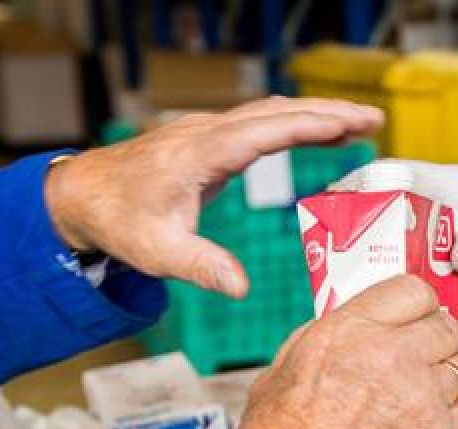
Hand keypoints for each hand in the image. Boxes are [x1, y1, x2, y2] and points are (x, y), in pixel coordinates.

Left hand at [44, 97, 383, 297]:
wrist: (83, 195)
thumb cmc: (120, 221)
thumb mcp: (159, 253)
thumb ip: (203, 268)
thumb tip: (242, 289)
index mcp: (199, 155)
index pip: (262, 132)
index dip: (307, 126)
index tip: (347, 125)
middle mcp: (207, 133)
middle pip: (277, 111)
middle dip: (328, 112)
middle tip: (375, 118)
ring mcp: (210, 131)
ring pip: (271, 111)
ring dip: (317, 113)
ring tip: (362, 123)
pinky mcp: (212, 139)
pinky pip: (262, 121)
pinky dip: (297, 121)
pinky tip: (320, 130)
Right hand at [230, 275, 457, 428]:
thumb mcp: (286, 366)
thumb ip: (327, 338)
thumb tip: (354, 328)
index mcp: (351, 330)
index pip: (412, 290)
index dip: (416, 303)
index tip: (414, 315)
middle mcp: (394, 354)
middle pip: (446, 327)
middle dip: (438, 338)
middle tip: (425, 353)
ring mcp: (422, 395)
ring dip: (450, 377)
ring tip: (427, 392)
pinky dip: (453, 416)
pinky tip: (427, 424)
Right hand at [331, 159, 457, 287]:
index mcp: (445, 184)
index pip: (391, 175)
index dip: (358, 186)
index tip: (331, 204)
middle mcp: (434, 205)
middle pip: (382, 211)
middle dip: (356, 231)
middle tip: (330, 258)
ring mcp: (435, 231)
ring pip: (393, 242)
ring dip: (375, 261)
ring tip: (348, 285)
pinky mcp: (440, 256)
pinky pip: (410, 266)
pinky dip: (397, 281)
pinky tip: (382, 304)